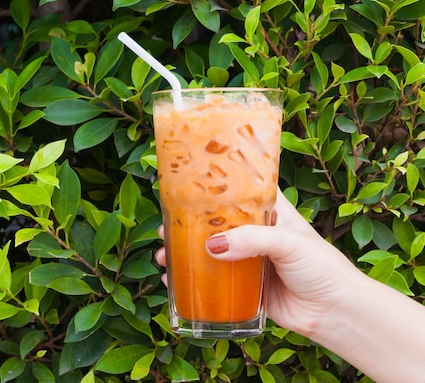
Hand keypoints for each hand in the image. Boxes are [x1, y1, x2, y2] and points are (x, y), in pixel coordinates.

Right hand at [155, 190, 361, 336]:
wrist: (335, 312)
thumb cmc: (322, 268)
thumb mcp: (289, 243)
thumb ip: (252, 240)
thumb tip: (213, 246)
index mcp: (271, 213)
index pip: (239, 192)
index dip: (214, 188)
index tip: (186, 186)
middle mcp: (256, 234)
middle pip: (216, 224)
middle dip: (188, 225)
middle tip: (166, 228)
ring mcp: (249, 261)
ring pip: (211, 252)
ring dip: (186, 254)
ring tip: (164, 257)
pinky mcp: (245, 288)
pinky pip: (215, 282)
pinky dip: (194, 281)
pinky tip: (175, 282)